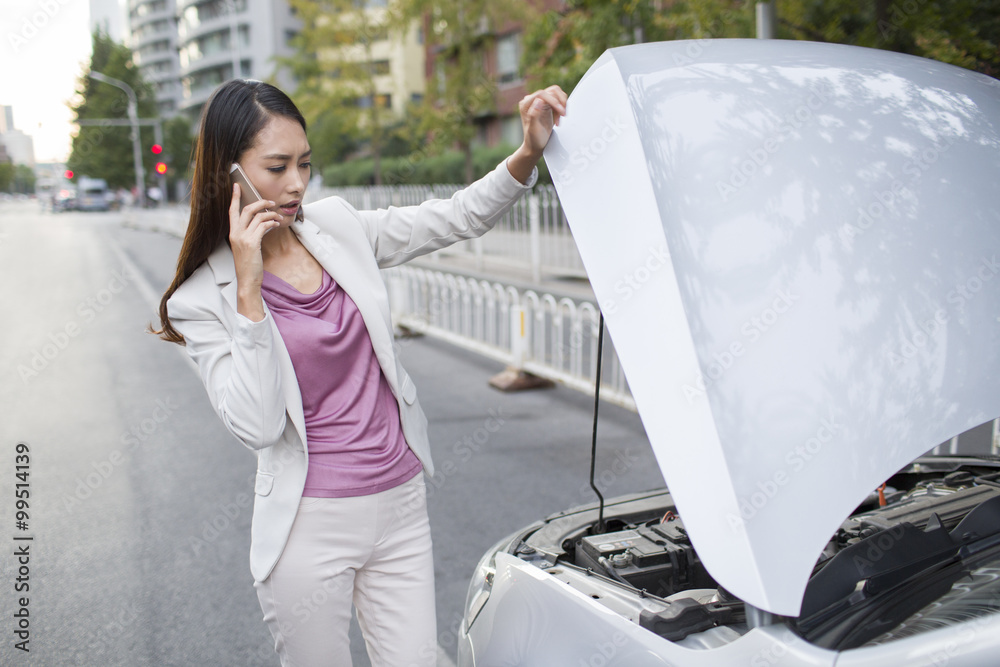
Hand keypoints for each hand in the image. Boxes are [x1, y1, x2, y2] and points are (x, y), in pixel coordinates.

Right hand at [229, 184, 280, 319]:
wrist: (247, 280)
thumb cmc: (249, 265)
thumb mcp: (247, 247)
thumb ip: (251, 234)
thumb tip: (263, 223)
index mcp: (232, 233)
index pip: (231, 211)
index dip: (234, 197)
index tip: (237, 185)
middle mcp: (235, 233)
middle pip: (247, 209)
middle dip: (260, 202)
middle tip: (271, 201)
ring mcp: (242, 238)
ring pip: (258, 216)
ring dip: (271, 214)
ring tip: (278, 217)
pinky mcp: (251, 243)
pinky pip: (263, 226)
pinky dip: (272, 222)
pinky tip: (276, 224)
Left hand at [518, 85, 567, 156]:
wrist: (536, 145)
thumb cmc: (534, 139)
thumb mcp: (534, 129)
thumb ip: (534, 115)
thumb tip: (539, 100)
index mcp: (526, 104)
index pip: (542, 94)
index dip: (554, 100)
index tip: (561, 110)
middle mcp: (532, 100)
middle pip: (551, 91)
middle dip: (560, 102)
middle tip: (564, 115)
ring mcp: (540, 101)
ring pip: (556, 93)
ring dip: (562, 103)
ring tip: (562, 116)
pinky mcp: (546, 104)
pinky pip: (558, 99)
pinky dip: (562, 107)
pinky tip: (559, 118)